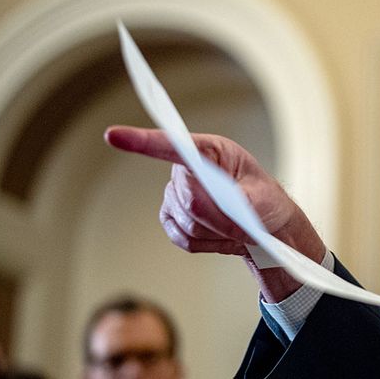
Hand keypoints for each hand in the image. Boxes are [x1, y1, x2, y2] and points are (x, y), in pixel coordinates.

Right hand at [104, 126, 326, 301]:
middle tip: (243, 222)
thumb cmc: (267, 202)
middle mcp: (187, 168)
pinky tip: (221, 236)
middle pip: (187, 196)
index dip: (142, 141)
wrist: (265, 227)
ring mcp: (176, 194)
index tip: (113, 135)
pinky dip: (206, 243)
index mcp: (211, 151)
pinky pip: (182, 238)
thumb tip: (204, 204)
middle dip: (217, 215)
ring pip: (185, 220)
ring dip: (214, 230)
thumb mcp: (263, 199)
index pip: (173, 145)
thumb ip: (237, 201)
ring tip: (237, 227)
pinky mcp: (172, 218)